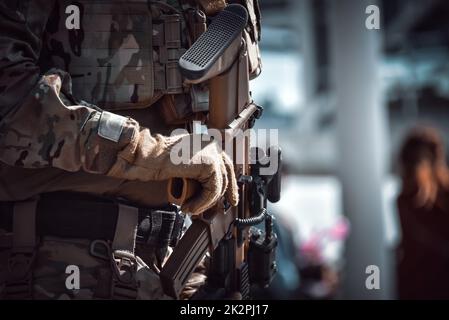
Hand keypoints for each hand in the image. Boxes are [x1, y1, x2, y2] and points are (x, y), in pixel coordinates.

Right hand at [107, 130, 238, 214]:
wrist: (148, 157)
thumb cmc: (157, 161)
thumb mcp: (182, 166)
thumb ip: (196, 173)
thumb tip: (206, 189)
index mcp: (206, 144)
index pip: (226, 165)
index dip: (230, 184)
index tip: (232, 199)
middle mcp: (211, 145)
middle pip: (227, 174)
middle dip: (224, 194)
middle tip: (217, 209)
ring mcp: (212, 153)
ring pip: (219, 185)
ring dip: (205, 202)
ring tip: (190, 209)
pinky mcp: (209, 163)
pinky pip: (212, 190)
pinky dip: (203, 202)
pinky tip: (192, 207)